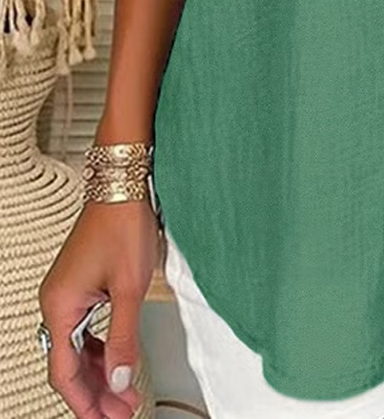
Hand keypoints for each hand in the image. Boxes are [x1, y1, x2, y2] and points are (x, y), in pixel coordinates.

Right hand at [38, 198, 159, 417]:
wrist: (124, 186)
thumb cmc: (123, 225)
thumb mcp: (129, 288)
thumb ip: (124, 338)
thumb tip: (122, 380)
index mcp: (60, 307)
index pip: (65, 372)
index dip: (86, 402)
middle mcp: (56, 302)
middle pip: (70, 364)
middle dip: (97, 392)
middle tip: (122, 412)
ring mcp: (67, 294)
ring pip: (78, 349)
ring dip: (101, 373)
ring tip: (125, 393)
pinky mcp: (80, 285)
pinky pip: (84, 330)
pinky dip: (101, 350)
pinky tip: (117, 362)